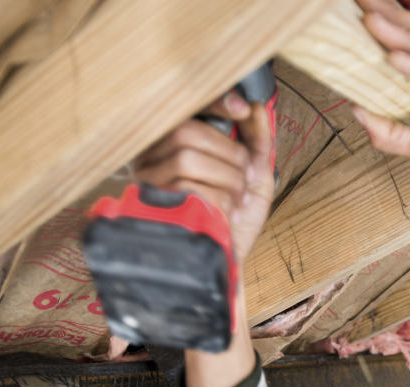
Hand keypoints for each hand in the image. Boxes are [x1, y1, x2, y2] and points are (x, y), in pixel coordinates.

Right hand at [134, 91, 273, 261]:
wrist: (230, 260)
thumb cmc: (237, 220)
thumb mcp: (254, 176)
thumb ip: (257, 141)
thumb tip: (258, 106)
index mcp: (174, 147)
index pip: (184, 110)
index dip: (214, 102)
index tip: (243, 109)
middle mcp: (153, 163)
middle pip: (185, 132)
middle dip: (228, 152)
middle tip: (245, 176)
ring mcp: (151, 187)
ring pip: (187, 159)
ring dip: (227, 179)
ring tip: (236, 199)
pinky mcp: (157, 212)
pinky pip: (190, 190)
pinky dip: (221, 201)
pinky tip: (226, 215)